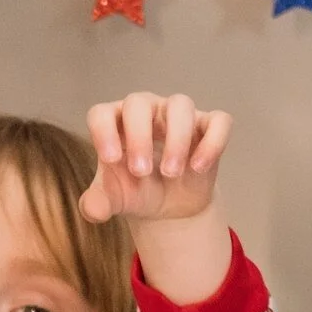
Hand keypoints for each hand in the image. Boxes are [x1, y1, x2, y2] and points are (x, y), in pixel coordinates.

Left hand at [80, 92, 230, 224]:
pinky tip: (198, 168)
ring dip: (176, 139)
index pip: (102, 113)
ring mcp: (178, 116)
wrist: (170, 207)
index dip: (103, 132)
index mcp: (116, 123)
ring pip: (180, 105)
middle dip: (139, 137)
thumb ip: (97, 204)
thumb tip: (92, 209)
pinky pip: (219, 121)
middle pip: (138, 103)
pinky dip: (212, 142)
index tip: (112, 160)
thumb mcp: (115, 200)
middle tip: (141, 172)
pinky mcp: (209, 127)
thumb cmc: (137, 191)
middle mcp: (146, 111)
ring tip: (172, 173)